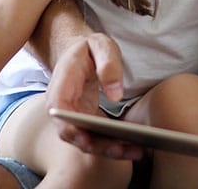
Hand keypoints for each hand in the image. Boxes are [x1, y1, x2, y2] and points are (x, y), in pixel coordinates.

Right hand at [46, 33, 142, 159]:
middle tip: (126, 150)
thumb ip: (108, 64)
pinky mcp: (85, 121)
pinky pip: (96, 137)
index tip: (90, 139)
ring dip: (109, 150)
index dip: (72, 129)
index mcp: (61, 86)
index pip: (60, 113)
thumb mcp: (101, 45)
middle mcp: (62, 107)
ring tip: (137, 151)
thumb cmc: (89, 48)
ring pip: (86, 141)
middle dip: (99, 147)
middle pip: (74, 134)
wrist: (80, 51)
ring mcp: (73, 116)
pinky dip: (113, 144)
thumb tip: (116, 94)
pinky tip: (134, 145)